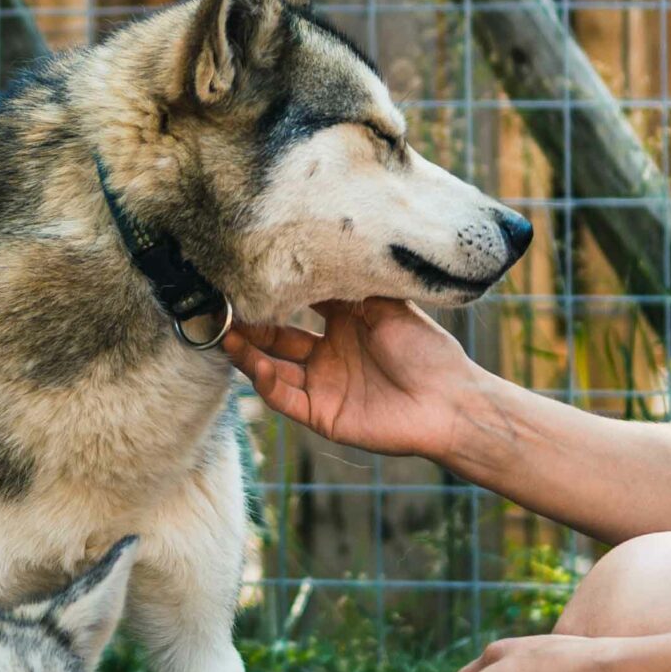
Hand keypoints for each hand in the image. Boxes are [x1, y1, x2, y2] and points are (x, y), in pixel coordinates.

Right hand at [222, 300, 490, 464]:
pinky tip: (256, 364)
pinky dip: (266, 382)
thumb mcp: (386, 305)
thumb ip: (348, 286)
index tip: (245, 278)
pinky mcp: (322, 415)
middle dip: (249, 324)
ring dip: (247, 353)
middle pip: (276, 338)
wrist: (450, 400)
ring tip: (222, 334)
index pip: (297, 307)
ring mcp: (323, 386)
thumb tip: (312, 256)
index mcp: (344, 324)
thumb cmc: (426, 349)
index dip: (273, 296)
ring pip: (271, 368)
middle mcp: (328, 354)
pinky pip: (285, 398)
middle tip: (220, 307)